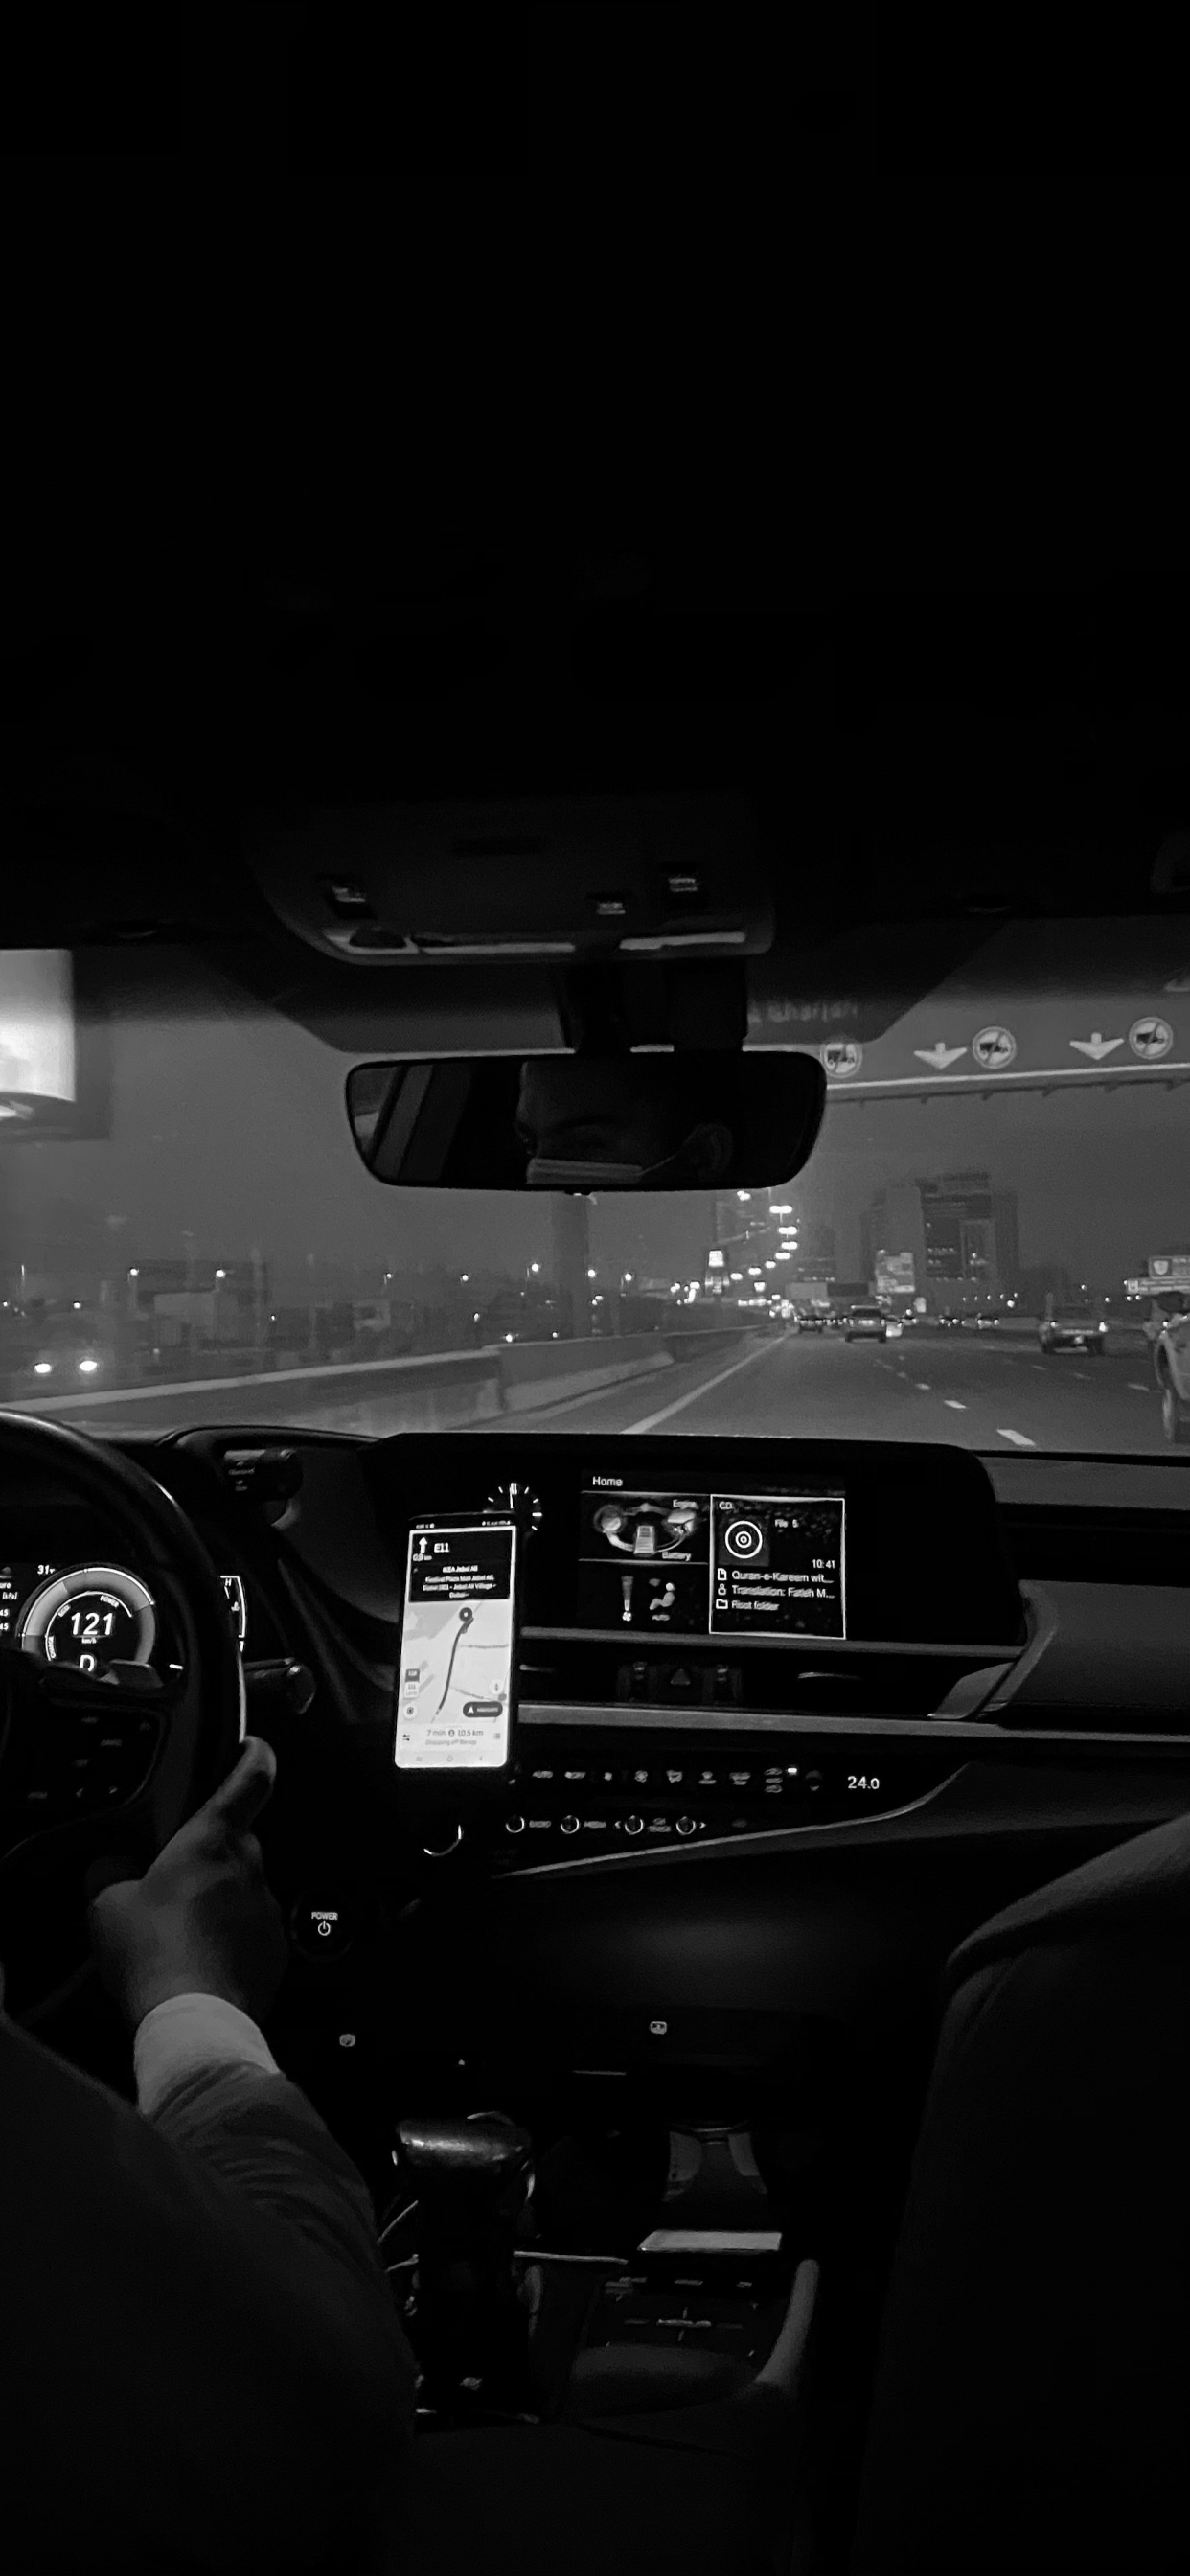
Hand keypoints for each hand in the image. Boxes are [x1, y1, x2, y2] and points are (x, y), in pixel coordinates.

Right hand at [85, 1736, 289, 2030]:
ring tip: (179, 1933)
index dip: (256, 1758)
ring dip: (219, 1901)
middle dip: (210, 1854)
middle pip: (237, 1842)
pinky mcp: (275, 1951)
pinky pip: (252, 1932)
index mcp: (212, 1840)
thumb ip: (109, 1872)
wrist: (194, 2019)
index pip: (251, 1780)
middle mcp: (249, 1867)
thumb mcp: (107, 1905)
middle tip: (175, 1878)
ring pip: (244, 1890)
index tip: (256, 1749)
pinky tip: (199, 1962)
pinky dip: (230, 1940)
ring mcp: (266, 1910)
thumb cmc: (153, 1955)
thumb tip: (108, 1866)